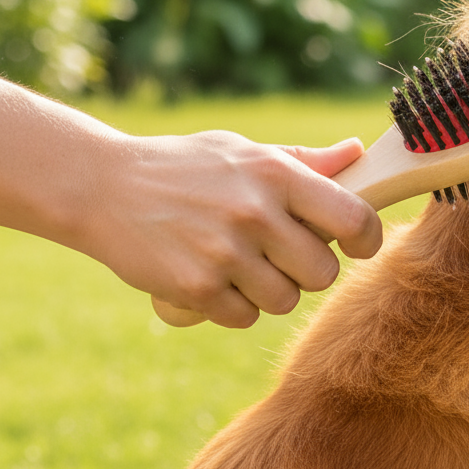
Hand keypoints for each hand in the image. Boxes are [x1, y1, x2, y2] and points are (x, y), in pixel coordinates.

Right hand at [79, 132, 381, 328]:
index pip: (354, 219)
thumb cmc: (186, 166)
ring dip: (271, 290)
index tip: (356, 246)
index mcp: (277, 174)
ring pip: (285, 300)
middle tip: (282, 255)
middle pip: (323, 273)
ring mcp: (225, 253)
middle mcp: (256, 213)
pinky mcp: (195, 288)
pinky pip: (244, 317)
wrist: (102, 186)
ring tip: (244, 265)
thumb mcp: (245, 151)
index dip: (366, 240)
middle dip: (308, 270)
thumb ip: (304, 161)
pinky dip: (234, 307)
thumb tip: (357, 154)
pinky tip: (214, 279)